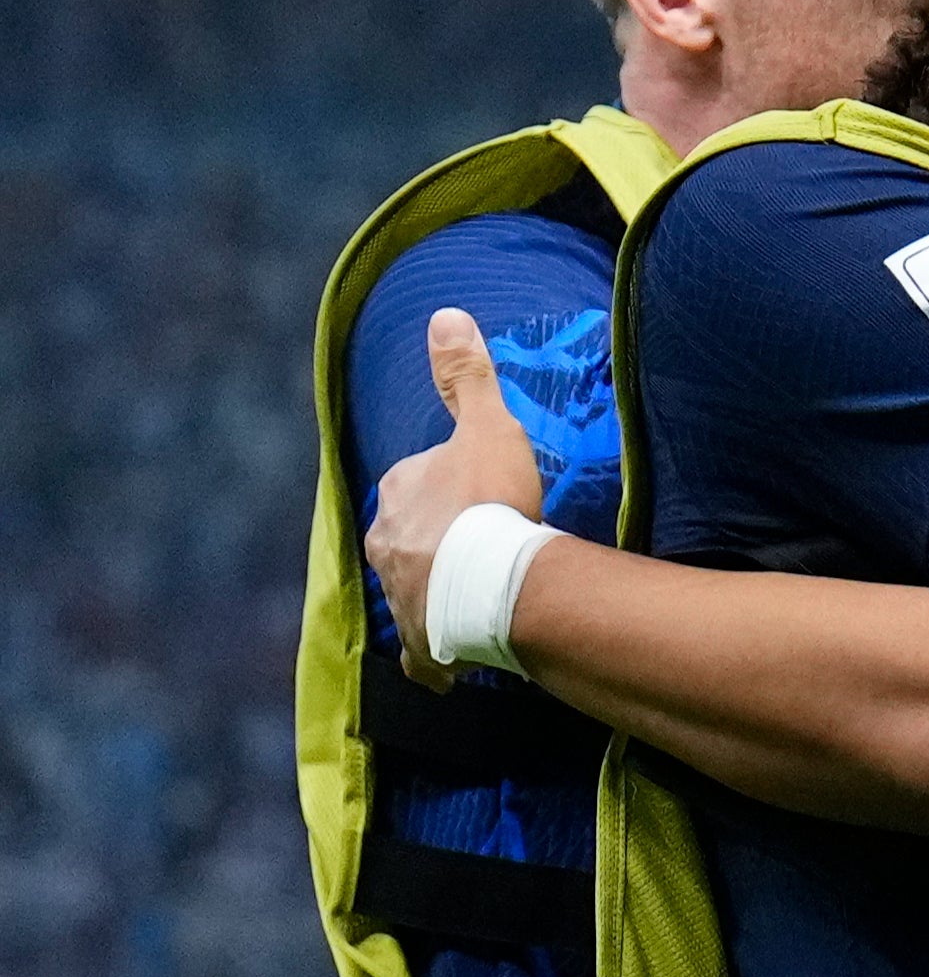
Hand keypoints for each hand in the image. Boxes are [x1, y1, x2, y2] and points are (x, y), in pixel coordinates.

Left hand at [366, 309, 544, 688]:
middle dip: (435, 539)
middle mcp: (386, 544)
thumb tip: (443, 315)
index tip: (481, 491)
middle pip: (408, 536)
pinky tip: (455, 662)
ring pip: (414, 588)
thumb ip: (466, 376)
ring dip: (438, 589)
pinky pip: (426, 651)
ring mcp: (401, 595)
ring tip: (479, 591)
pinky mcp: (423, 640)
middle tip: (482, 542)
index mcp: (398, 492)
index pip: (415, 479)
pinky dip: (436, 656)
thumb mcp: (487, 426)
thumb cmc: (491, 501)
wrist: (495, 582)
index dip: (448, 483)